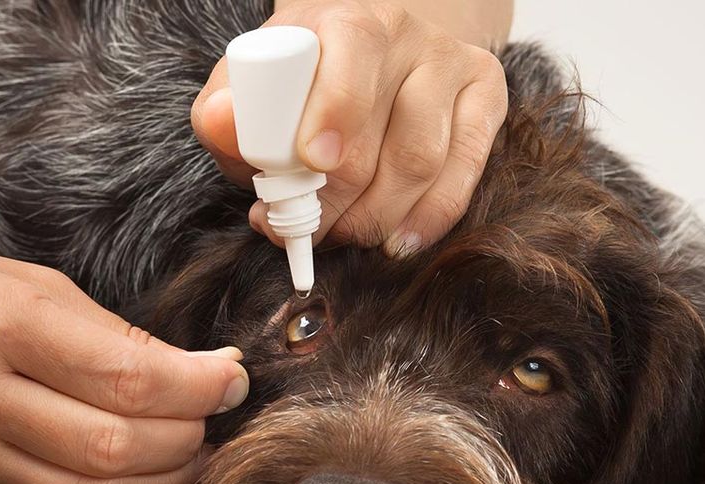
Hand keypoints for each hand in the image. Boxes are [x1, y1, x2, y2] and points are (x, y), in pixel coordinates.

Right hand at [0, 239, 247, 483]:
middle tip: (216, 409)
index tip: (230, 375)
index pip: (125, 374)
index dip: (197, 384)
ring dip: (165, 483)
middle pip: (117, 446)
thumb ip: (99, 327)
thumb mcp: (9, 276)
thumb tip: (187, 368)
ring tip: (194, 450)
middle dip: (190, 434)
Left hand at [192, 0, 508, 256]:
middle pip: (383, 136)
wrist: (369, 56)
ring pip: (423, 163)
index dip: (335, 113)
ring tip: (340, 235)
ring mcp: (453, 68)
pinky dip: (427, 220)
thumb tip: (219, 124)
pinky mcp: (486, 101)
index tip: (312, 162)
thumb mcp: (254, 86)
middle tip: (305, 229)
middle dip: (338, 201)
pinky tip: (395, 240)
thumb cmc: (300, 83)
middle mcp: (409, 38)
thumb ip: (226, 110)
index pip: (353, 57)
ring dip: (374, 218)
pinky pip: (464, 177)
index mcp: (350, 22)